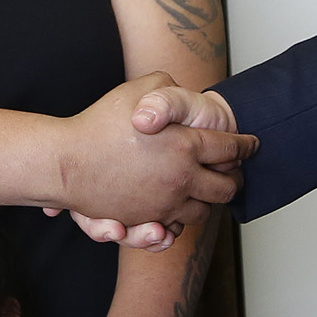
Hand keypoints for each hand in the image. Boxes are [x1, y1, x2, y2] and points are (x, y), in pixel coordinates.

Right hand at [55, 74, 253, 232]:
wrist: (64, 163)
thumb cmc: (98, 125)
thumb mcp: (137, 90)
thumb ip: (167, 89)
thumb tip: (183, 93)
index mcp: (187, 146)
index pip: (232, 148)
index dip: (245, 145)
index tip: (252, 144)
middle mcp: (182, 179)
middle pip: (226, 188)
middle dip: (236, 179)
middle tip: (237, 172)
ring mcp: (165, 204)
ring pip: (204, 211)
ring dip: (210, 202)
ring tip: (209, 191)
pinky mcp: (146, 221)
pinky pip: (176, 227)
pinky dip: (182, 220)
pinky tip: (180, 208)